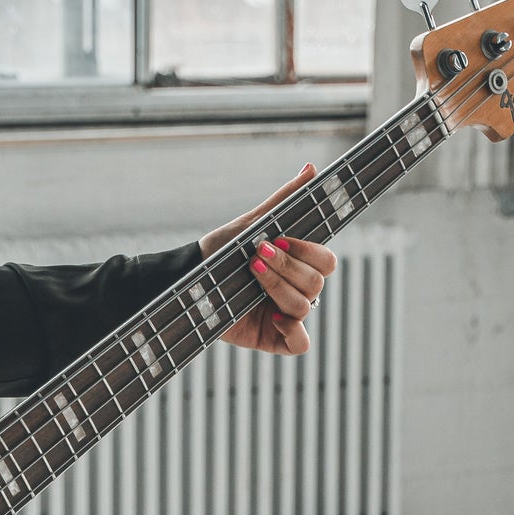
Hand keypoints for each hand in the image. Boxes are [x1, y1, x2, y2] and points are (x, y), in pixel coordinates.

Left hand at [199, 162, 335, 356]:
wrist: (187, 281)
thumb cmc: (219, 252)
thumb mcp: (251, 224)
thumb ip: (283, 201)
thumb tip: (310, 169)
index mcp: (297, 264)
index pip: (326, 261)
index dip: (308, 252)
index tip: (278, 240)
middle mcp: (295, 289)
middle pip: (316, 282)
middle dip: (287, 268)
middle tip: (256, 257)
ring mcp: (284, 315)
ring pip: (305, 307)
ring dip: (278, 288)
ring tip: (251, 275)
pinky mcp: (271, 339)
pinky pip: (300, 344)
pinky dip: (293, 331)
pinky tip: (273, 318)